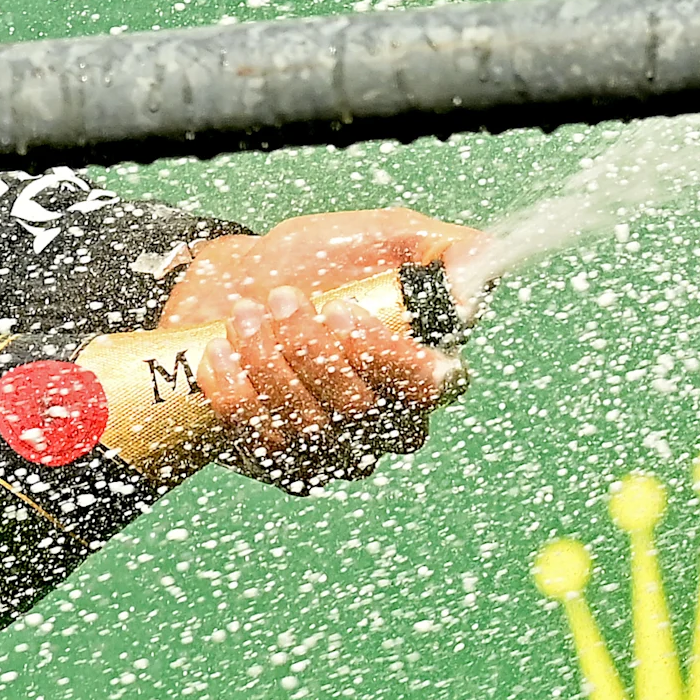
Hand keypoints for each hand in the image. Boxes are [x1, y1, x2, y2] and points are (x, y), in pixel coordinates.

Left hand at [158, 208, 487, 491]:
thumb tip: (478, 280)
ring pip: (313, 431)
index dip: (388, 357)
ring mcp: (334, 451)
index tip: (342, 311)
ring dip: (273, 368)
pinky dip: (239, 398)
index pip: (431, 388)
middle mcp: (387, 425)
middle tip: (281, 299)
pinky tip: (221, 354)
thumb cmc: (320, 261)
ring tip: (246, 316)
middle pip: (363, 411)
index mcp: (424, 373)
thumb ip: (445, 249)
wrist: (237, 281)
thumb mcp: (385, 237)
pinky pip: (266, 448)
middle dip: (313, 351)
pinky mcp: (280, 463)